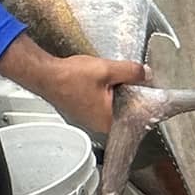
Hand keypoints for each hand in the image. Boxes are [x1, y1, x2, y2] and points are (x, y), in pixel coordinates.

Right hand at [0, 34, 148, 132]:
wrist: (45, 74)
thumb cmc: (70, 77)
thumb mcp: (108, 70)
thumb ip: (132, 72)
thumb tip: (147, 75)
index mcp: (110, 120)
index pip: (139, 114)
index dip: (145, 98)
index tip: (149, 87)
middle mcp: (101, 124)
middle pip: (129, 109)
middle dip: (133, 93)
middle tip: (132, 77)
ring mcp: (92, 118)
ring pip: (117, 105)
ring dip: (119, 91)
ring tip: (114, 77)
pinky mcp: (86, 110)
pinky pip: (105, 103)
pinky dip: (108, 92)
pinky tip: (104, 81)